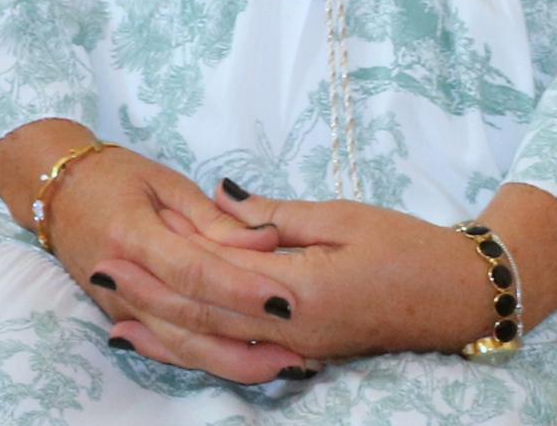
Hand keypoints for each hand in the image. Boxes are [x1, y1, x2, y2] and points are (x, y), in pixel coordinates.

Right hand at [31, 147, 296, 386]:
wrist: (53, 191)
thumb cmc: (112, 175)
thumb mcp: (163, 181)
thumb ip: (213, 218)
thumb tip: (267, 240)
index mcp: (132, 233)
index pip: (192, 271)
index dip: (239, 289)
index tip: (286, 298)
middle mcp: (122, 279)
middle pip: (188, 322)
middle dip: (247, 338)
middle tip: (300, 347)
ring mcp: (119, 305)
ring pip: (180, 346)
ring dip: (234, 362)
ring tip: (284, 366)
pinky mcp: (122, 318)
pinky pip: (167, 347)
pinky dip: (206, 361)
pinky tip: (244, 367)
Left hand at [102, 197, 506, 370]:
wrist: (460, 295)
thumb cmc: (407, 246)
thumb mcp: (340, 218)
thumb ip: (274, 217)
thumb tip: (221, 199)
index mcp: (301, 292)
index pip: (217, 275)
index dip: (167, 259)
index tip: (121, 240)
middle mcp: (294, 331)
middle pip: (206, 318)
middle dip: (149, 297)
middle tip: (96, 270)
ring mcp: (300, 349)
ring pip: (218, 347)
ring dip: (165, 333)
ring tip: (114, 315)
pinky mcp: (307, 352)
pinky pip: (243, 356)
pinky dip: (202, 350)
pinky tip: (173, 342)